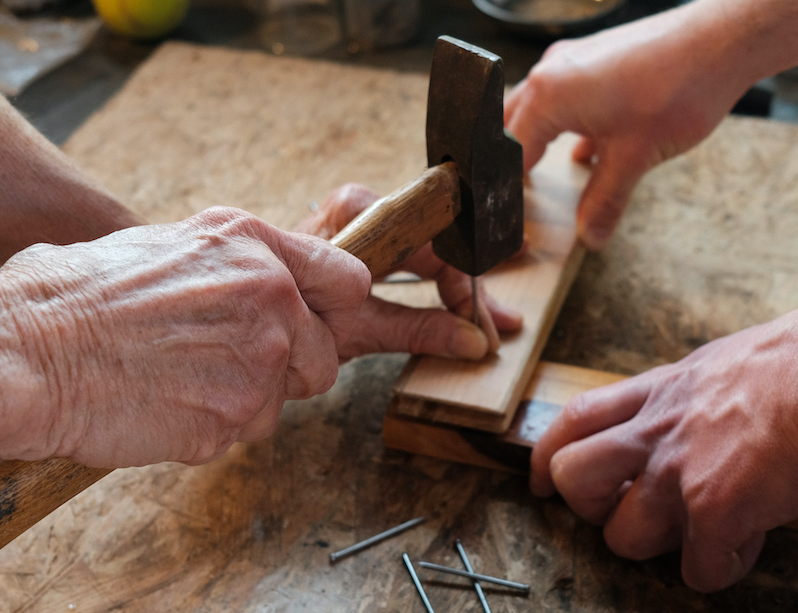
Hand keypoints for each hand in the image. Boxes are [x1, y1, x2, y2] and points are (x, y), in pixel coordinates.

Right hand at [0, 207, 369, 467]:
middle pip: (325, 354)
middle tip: (231, 366)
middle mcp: (271, 297)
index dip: (335, 310)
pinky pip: (247, 431)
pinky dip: (216, 428)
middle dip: (289, 368)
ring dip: (248, 401)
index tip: (320, 325)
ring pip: (286, 399)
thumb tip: (268, 285)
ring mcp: (259, 359)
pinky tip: (170, 405)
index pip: (347, 281)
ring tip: (186, 381)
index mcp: (254, 246)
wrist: (26, 354)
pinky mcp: (236, 414)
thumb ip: (239, 267)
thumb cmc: (78, 297)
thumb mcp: (173, 246)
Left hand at [296, 184, 522, 360]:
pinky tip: (465, 294)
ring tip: (496, 308)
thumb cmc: (293, 312)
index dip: (465, 288)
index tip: (481, 324)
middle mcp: (366, 210)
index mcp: (363, 219)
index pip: (434, 248)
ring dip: (463, 283)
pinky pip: (414, 254)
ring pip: (431, 250)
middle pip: (438, 246)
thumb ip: (418, 331)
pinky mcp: (362, 239)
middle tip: (504, 320)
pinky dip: (440, 280)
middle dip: (472, 289)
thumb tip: (475, 343)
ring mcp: (364, 222)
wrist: (250, 307)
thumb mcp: (359, 329)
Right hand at [505, 5, 752, 249]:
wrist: (720, 42)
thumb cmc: (676, 89)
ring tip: (545, 171)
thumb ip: (604, 200)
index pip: (510, 151)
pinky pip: (568, 96)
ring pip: (540, 107)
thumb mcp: (633, 158)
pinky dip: (569, 124)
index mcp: (548, 96)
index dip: (510, 187)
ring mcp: (574, 60)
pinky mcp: (597, 57)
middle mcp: (553, 72)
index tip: (515, 213)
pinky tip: (588, 148)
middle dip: (515, 160)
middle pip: (513, 124)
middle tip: (520, 194)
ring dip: (541, 138)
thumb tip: (589, 233)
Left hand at [530, 303, 797, 591]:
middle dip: (588, 507)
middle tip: (620, 510)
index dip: (545, 454)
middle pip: (573, 479)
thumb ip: (683, 392)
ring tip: (690, 532)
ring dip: (653, 545)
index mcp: (657, 392)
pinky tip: (741, 547)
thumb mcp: (716, 362)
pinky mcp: (717, 511)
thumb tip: (680, 408)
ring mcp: (679, 473)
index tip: (542, 480)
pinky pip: (698, 569)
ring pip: (622, 536)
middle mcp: (656, 432)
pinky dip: (718, 569)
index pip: (573, 419)